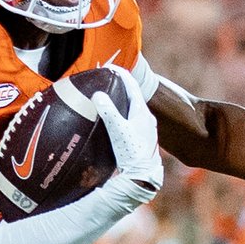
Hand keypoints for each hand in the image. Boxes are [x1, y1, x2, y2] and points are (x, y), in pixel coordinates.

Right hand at [91, 79, 162, 209]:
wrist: (144, 176)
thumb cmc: (132, 152)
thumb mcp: (117, 130)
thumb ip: (108, 111)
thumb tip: (98, 94)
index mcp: (142, 111)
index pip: (132, 85)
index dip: (121, 74)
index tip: (109, 66)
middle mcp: (146, 117)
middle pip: (132, 95)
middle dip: (119, 87)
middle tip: (105, 80)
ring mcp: (145, 128)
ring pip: (131, 108)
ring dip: (120, 101)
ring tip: (106, 97)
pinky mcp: (141, 138)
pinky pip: (130, 119)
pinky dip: (121, 114)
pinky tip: (113, 121)